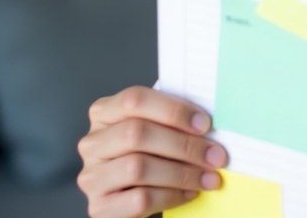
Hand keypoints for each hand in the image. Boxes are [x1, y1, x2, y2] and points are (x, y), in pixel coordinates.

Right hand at [77, 85, 227, 217]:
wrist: (133, 195)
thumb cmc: (151, 152)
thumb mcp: (156, 128)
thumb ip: (170, 118)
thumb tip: (207, 122)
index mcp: (105, 112)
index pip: (134, 99)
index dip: (172, 110)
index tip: (205, 123)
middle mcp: (92, 143)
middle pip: (136, 134)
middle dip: (183, 144)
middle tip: (215, 155)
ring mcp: (92, 177)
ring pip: (137, 168)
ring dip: (182, 172)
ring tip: (208, 176)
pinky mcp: (99, 207)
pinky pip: (139, 199)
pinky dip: (172, 195)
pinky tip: (191, 192)